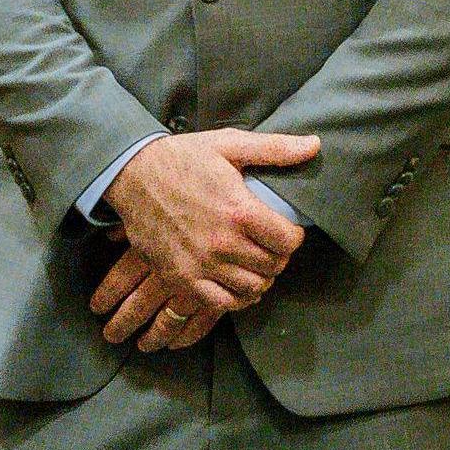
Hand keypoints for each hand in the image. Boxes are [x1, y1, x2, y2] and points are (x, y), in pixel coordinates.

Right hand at [91, 127, 319, 349]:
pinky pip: (221, 304)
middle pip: (273, 266)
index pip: (288, 241)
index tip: (286, 230)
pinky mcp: (181, 278)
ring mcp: (201, 264)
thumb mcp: (230, 144)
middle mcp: (222, 242)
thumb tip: (315, 146)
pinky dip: (236, 298)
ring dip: (260, 278)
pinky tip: (238, 284)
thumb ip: (276, 149)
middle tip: (271, 246)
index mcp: (240, 210)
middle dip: (279, 256)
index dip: (293, 236)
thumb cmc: (184, 157)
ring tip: (256, 263)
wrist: (133, 175)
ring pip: (252, 288)